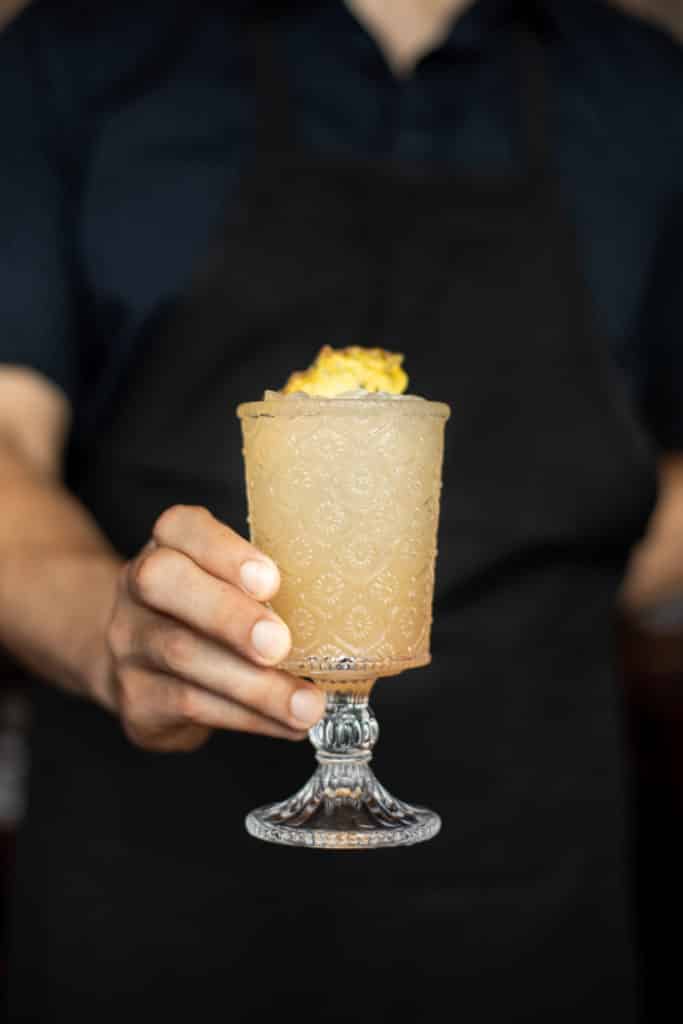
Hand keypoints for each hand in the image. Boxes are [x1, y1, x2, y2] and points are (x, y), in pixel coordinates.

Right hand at [106, 505, 325, 751]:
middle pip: (164, 584)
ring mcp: (129, 642)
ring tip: (306, 705)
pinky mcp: (137, 698)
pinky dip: (248, 718)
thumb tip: (347, 615)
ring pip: (182, 655)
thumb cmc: (213, 610)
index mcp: (170, 543)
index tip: (271, 581)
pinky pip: (190, 706)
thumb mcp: (231, 580)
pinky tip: (287, 724)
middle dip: (227, 615)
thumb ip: (269, 586)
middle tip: (280, 644)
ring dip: (253, 685)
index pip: (181, 527)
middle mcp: (139, 585)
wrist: (142, 662)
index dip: (224, 552)